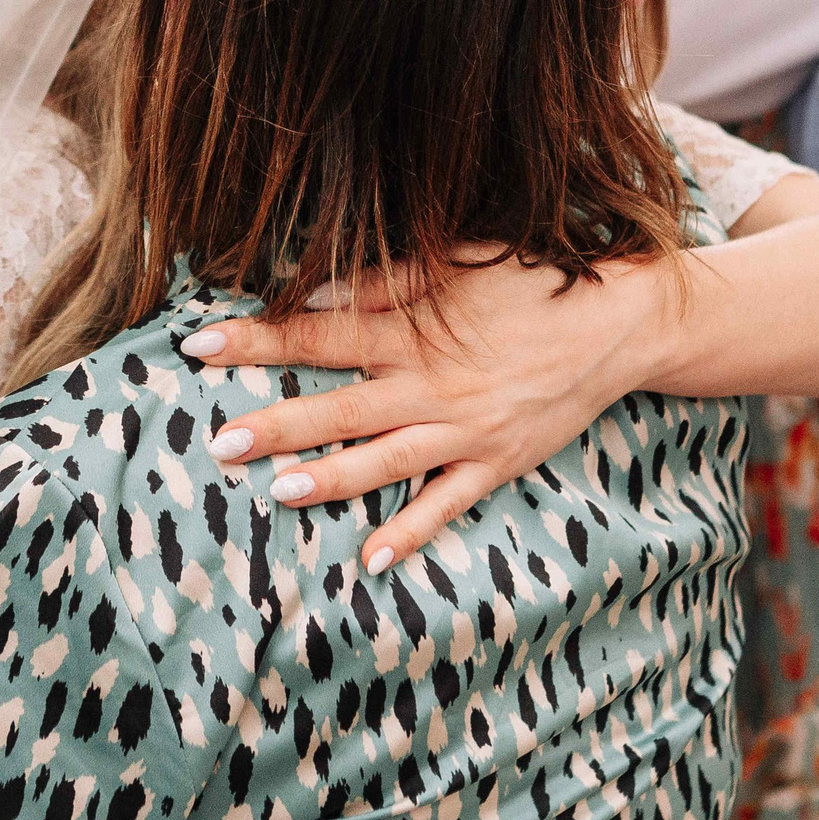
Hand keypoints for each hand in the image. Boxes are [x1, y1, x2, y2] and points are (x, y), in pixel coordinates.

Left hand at [180, 247, 662, 572]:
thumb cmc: (532, 281)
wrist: (619, 322)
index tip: (199, 345)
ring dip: (332, 476)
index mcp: (415, 329)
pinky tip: (371, 559)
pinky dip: (412, 532)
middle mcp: (433, 384)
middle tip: (217, 441)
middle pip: (341, 405)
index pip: (320, 334)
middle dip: (276, 423)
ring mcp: (465, 429)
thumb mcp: (460, 260)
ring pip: (386, 459)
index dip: (258, 339)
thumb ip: (387, 280)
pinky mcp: (496, 462)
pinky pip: (447, 504)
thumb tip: (314, 296)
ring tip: (279, 491)